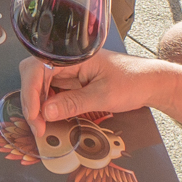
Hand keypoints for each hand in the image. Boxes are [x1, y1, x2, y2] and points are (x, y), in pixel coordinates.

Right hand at [18, 50, 160, 139]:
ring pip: (40, 84)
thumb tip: (46, 112)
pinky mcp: (72, 80)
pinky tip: (51, 118)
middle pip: (33, 75)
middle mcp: (67, 60)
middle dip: (31, 100)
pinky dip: (48, 106)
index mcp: (73, 55)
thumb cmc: (132, 82)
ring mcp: (69, 70)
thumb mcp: (103, 95)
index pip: (38, 68)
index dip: (31, 93)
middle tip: (37, 125)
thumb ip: (73, 103)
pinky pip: (52, 91)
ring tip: (43, 125)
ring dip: (38, 105)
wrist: (149, 83)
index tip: (35, 117)